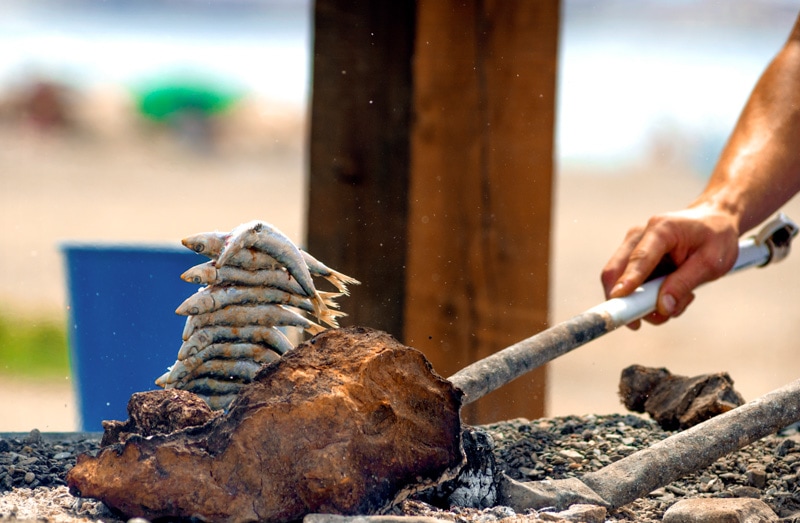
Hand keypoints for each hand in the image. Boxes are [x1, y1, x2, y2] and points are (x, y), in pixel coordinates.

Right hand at [601, 206, 739, 328]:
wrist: (714, 221)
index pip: (639, 259)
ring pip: (621, 283)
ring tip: (681, 300)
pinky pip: (631, 286)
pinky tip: (673, 293)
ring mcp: (633, 246)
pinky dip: (648, 298)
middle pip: (614, 271)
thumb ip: (684, 284)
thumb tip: (662, 308)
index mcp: (661, 229)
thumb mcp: (711, 262)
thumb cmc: (715, 237)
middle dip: (625, 301)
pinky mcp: (633, 258)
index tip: (618, 300)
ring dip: (645, 303)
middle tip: (642, 323)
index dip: (628, 281)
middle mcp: (639, 235)